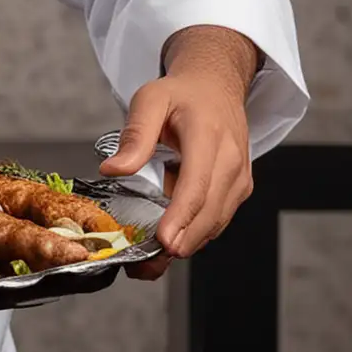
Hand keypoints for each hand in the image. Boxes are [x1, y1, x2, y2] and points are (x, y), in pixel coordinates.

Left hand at [99, 25, 258, 281]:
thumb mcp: (150, 100)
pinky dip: (196, 233)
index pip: (197, 186)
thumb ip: (134, 135)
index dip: (180, 217)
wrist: (216, 86)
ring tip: (153, 262)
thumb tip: (112, 170)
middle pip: (209, 212)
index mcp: (209, 137)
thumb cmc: (182, 94)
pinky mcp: (238, 188)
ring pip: (216, 221)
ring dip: (188, 243)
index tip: (163, 241)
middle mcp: (231, 161)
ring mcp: (239, 178)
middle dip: (182, 242)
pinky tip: (170, 242)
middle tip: (149, 265)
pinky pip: (218, 217)